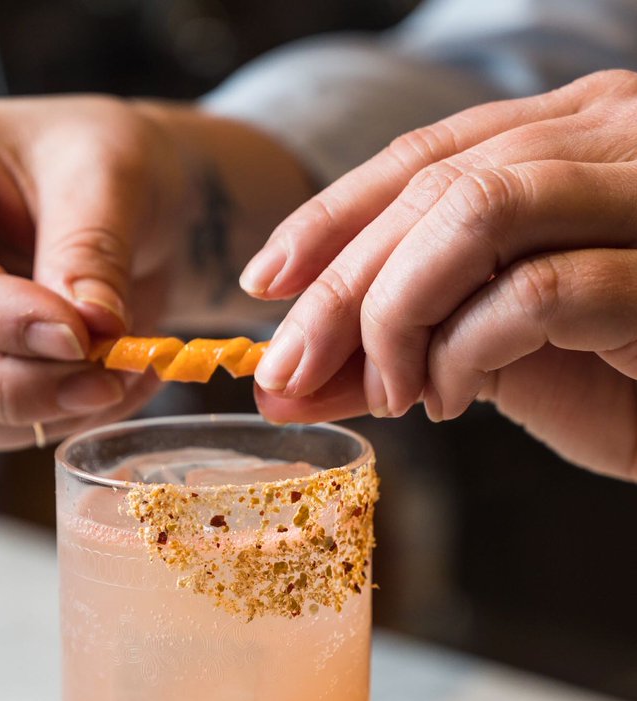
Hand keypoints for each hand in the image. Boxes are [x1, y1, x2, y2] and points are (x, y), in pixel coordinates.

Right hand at [0, 96, 194, 450]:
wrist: (122, 201)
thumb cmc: (96, 160)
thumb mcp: (108, 171)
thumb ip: (91, 250)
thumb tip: (89, 331)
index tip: (79, 338)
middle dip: (14, 385)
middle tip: (105, 380)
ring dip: (34, 417)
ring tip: (120, 381)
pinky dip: (41, 427)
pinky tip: (104, 394)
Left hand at [242, 70, 636, 480]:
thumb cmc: (631, 383)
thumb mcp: (497, 361)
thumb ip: (402, 353)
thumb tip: (290, 377)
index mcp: (572, 136)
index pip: (427, 155)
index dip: (332, 215)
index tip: (264, 280)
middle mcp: (612, 137)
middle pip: (434, 187)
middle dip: (341, 284)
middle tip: (289, 367)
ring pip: (477, 212)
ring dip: (400, 312)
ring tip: (387, 391)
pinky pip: (536, 292)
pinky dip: (468, 351)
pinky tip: (452, 400)